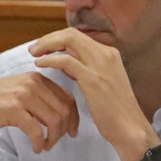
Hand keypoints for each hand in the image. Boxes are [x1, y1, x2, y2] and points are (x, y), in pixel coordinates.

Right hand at [0, 72, 80, 160]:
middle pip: (64, 109)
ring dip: (53, 138)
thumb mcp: (16, 93)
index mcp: (35, 77)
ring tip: (45, 146)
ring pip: (54, 120)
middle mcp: (31, 82)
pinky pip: (37, 130)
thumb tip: (60, 109)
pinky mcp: (13, 109)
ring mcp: (22, 95)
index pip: (67, 97)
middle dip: (64, 130)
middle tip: (55, 142)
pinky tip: (36, 148)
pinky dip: (39, 142)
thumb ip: (36, 95)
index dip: (74, 117)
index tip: (71, 131)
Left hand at [29, 28, 160, 160]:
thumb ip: (85, 69)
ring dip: (46, 45)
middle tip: (33, 48)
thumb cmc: (113, 109)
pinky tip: (39, 64)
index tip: (42, 47)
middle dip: (48, 38)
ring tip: (33, 54)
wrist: (128, 125)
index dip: (57, 39)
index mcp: (108, 53)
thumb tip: (66, 62)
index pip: (78, 36)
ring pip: (68, 40)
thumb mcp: (101, 82)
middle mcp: (106, 54)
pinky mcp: (92, 78)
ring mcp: (100, 64)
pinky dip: (50, 59)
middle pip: (71, 34)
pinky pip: (66, 60)